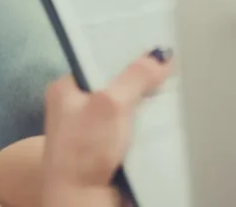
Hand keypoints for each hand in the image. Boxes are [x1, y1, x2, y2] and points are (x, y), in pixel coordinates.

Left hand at [42, 54, 170, 205]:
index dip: (123, 52)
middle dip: (139, 81)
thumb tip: (159, 55)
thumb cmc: (83, 152)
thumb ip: (135, 77)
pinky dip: (148, 128)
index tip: (149, 45)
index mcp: (66, 88)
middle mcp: (76, 107)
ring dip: (146, 107)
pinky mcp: (109, 152)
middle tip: (165, 69)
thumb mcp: (110, 104)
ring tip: (170, 93)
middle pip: (116, 84)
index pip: (98, 59)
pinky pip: (134, 131)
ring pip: (128, 109)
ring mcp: (93, 132)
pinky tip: (164, 121)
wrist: (83, 203)